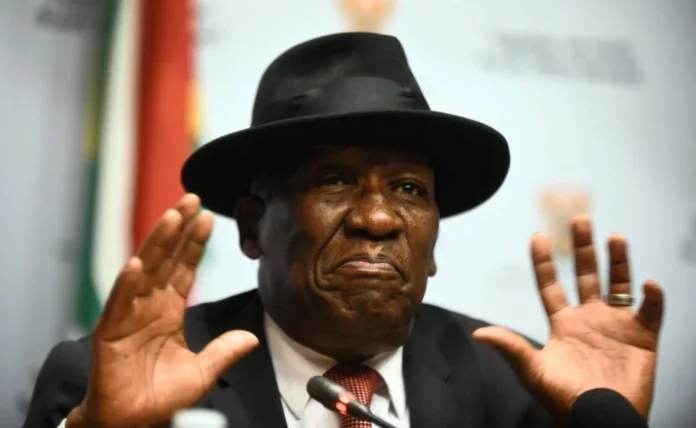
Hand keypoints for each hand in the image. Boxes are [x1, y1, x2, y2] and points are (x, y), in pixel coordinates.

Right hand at [67, 194, 258, 427]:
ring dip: (156, 244)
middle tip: (192, 199)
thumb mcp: (202, 372)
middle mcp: (148, 306)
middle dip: (178, 229)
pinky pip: (118, 304)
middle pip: (165, 259)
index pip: (184, 269)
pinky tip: (136, 263)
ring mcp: (128, 315)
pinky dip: (126, 284)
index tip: (208, 217)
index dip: (195, 244)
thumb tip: (251, 338)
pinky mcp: (110, 332)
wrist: (133, 422)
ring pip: (144, 271)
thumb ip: (223, 351)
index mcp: (168, 311)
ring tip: (172, 217)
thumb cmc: (161, 397)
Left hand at [472, 214, 663, 421]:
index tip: (537, 236)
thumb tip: (478, 334)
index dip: (544, 262)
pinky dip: (653, 298)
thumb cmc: (565, 399)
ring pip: (618, 284)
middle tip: (579, 219)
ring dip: (618, 261)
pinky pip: (651, 312)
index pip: (551, 285)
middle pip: (586, 275)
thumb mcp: (534, 371)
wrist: (600, 419)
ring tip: (614, 236)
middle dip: (583, 248)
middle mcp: (589, 319)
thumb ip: (511, 348)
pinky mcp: (643, 338)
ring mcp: (616, 326)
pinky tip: (647, 284)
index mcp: (563, 324)